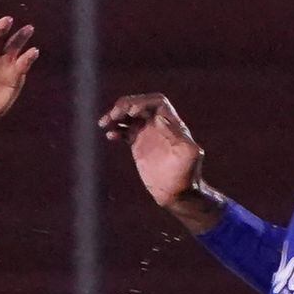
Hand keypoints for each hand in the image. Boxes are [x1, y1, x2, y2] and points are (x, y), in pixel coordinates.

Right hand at [99, 93, 209, 211]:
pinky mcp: (138, 145)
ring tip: (104, 122)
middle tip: (114, 115)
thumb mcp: (188, 154)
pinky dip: (116, 130)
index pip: (156, 102)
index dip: (143, 102)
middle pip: (140, 105)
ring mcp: (148, 134)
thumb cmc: (187, 174)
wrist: (178, 192)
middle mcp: (159, 125)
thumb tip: (160, 118)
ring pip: (129, 117)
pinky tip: (110, 135)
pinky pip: (124, 132)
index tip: (132, 112)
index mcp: (172, 123)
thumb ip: (177, 135)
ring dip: (116, 115)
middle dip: (125, 106)